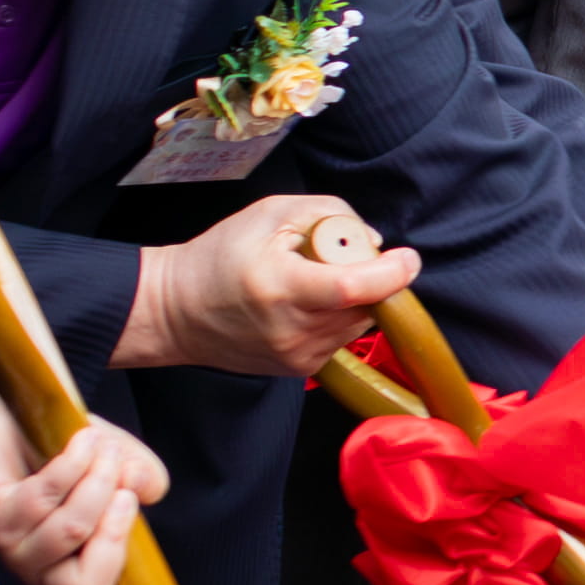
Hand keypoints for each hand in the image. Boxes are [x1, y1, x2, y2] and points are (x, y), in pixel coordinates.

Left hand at [0, 387, 167, 584]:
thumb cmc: (49, 442)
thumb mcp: (112, 462)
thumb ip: (137, 481)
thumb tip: (145, 492)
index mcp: (69, 566)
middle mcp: (38, 568)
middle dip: (119, 530)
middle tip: (123, 487)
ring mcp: (12, 547)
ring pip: (71, 533)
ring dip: (98, 482)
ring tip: (99, 448)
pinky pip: (45, 498)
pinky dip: (74, 464)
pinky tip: (81, 440)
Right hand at [118, 194, 418, 378]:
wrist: (176, 311)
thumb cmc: (219, 257)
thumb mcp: (269, 214)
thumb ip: (329, 214)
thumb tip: (373, 242)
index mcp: (283, 288)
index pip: (354, 287)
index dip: (391, 273)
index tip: (407, 258)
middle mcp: (293, 330)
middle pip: (365, 304)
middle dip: (367, 276)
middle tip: (332, 258)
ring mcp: (297, 356)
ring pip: (358, 322)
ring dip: (352, 298)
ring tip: (309, 281)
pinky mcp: (299, 369)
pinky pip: (341, 337)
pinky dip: (336, 316)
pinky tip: (302, 304)